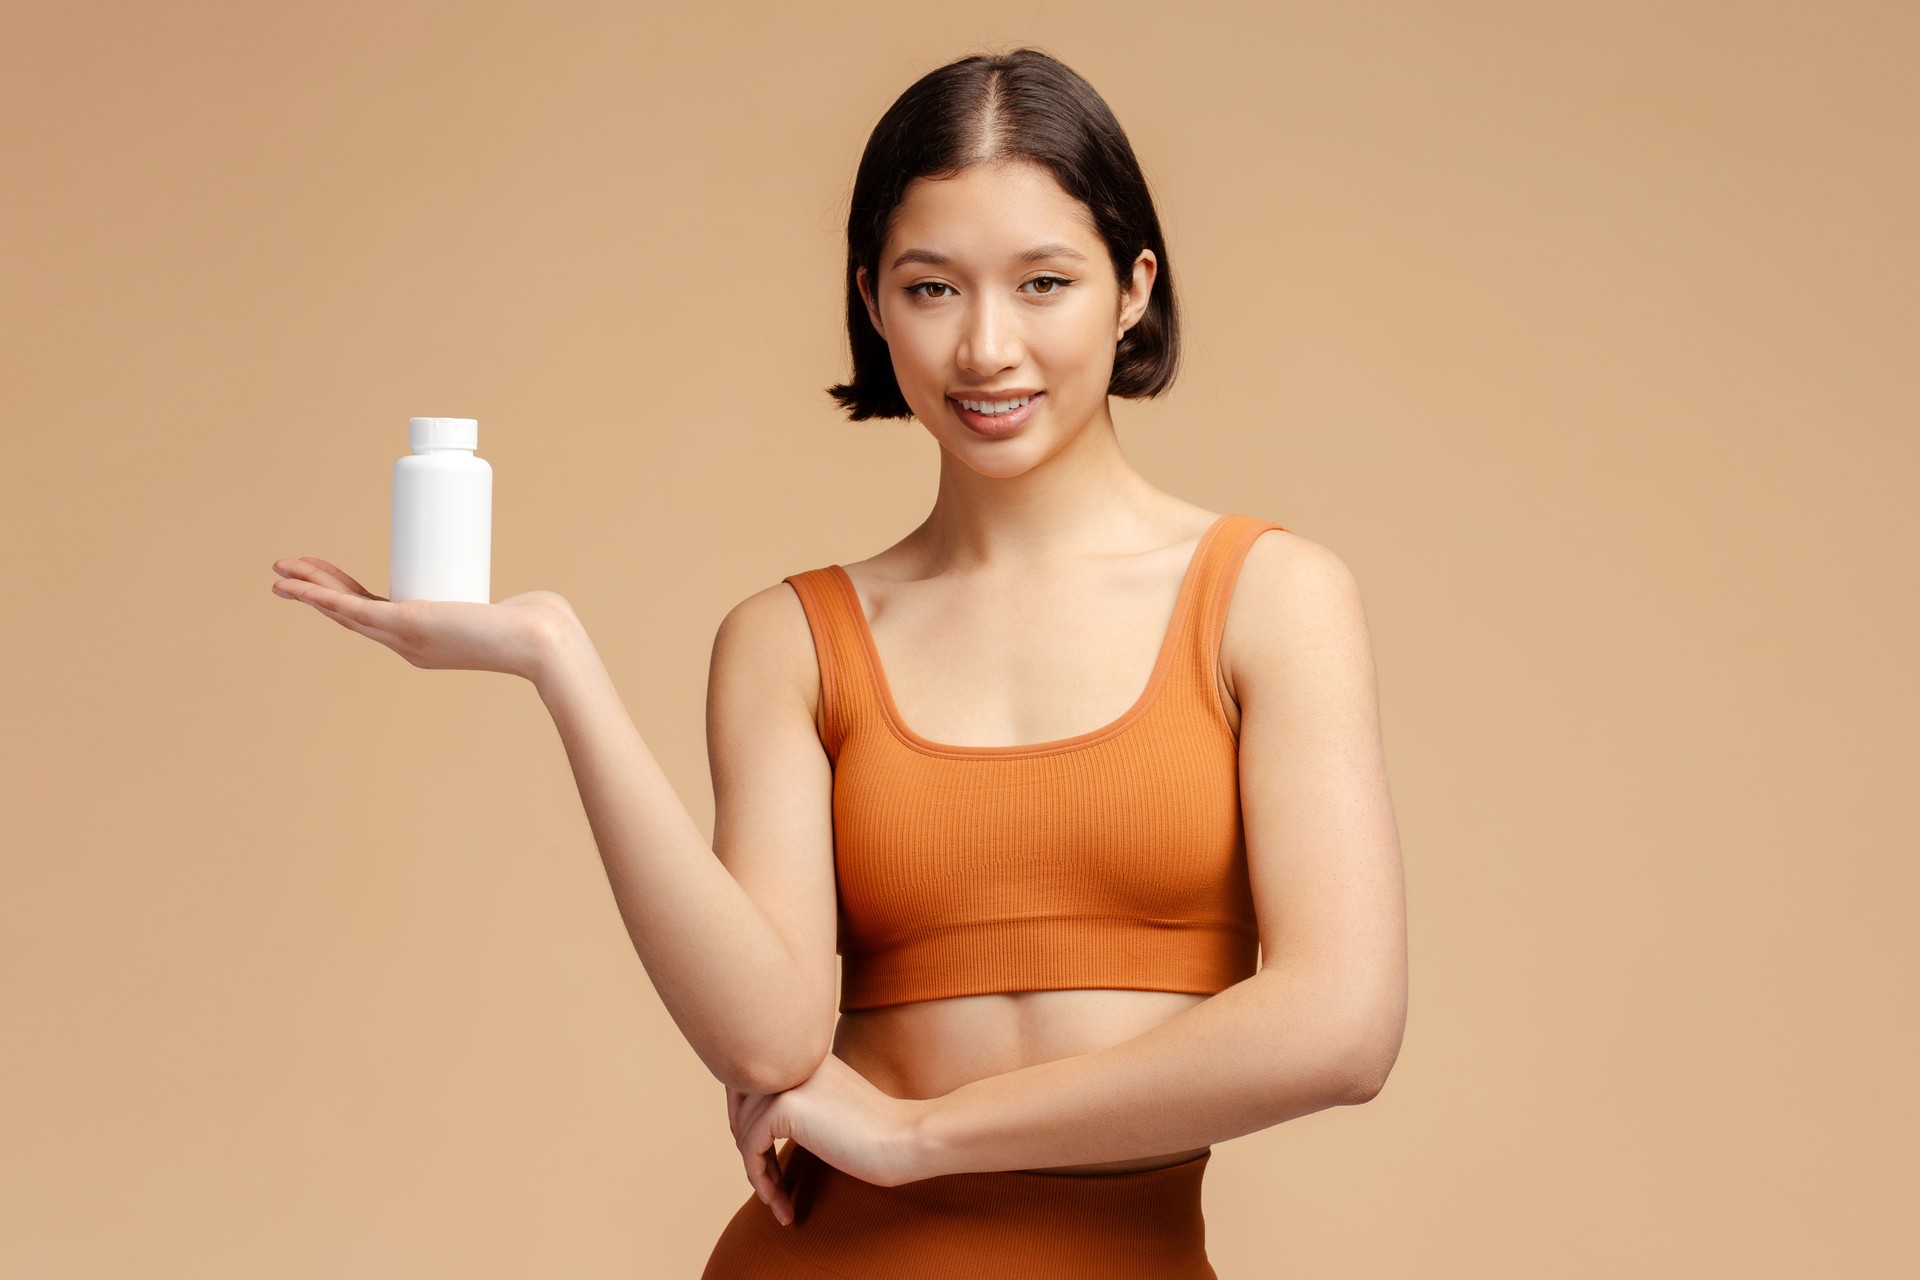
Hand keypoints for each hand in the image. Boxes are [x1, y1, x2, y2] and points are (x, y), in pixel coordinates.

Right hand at [270, 556, 573, 680]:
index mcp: (421, 640)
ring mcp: (404, 637)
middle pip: (349, 609)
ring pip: (342, 609)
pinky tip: (294, 587)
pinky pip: (351, 610)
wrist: (542, 641)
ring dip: (307, 589)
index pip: (372, 610)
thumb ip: (499, 595)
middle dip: (314, 587)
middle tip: (287, 567)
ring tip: (279, 571)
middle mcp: (407, 644)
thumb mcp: (502, 609)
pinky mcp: (408, 623)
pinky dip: (318, 598)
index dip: (343, 589)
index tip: (326, 569)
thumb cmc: (535, 624)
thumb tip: (501, 579)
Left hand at [725, 1054, 928, 1223]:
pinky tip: (778, 1202)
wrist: (904, 1139)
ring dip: (756, 1173)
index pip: (753, 1084)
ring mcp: (787, 1080)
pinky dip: (759, 1180)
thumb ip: (797, 1102)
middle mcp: (792, 1059)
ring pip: (743, 1130)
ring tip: (776, 1200)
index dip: (749, 1124)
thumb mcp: (829, 1106)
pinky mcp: (785, 1105)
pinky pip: (749, 1148)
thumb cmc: (877, 1133)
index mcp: (804, 1054)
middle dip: (748, 1148)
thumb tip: (750, 1125)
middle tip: (768, 1184)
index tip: (767, 1163)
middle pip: (740, 1105)